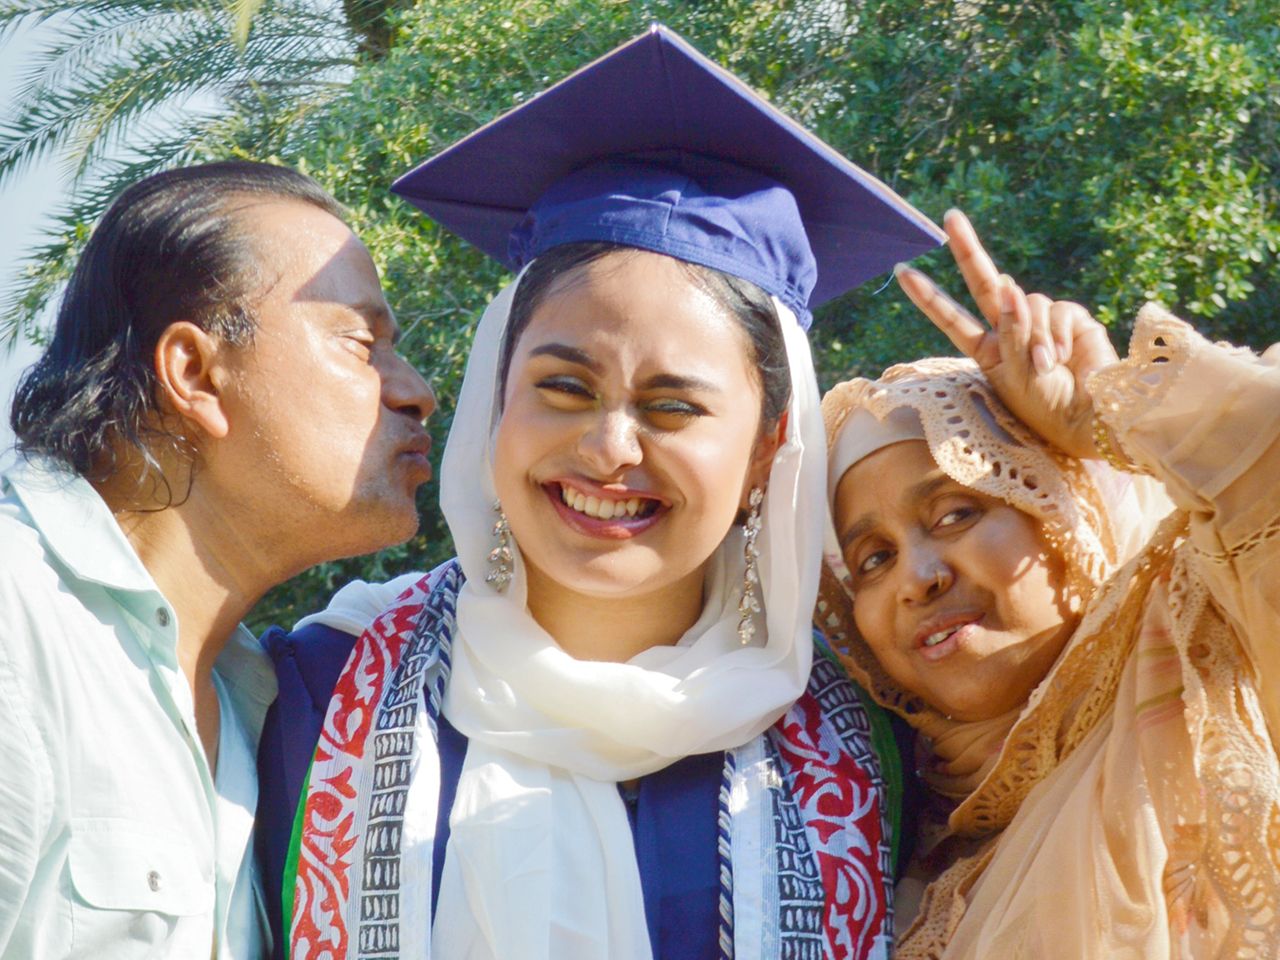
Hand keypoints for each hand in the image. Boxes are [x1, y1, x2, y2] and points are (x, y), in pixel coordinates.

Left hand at [895, 209, 1117, 458]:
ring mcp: (1040, 322)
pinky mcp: (1071, 319)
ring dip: (1035, 333)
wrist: (1089, 418)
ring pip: (1028, 301)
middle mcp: (1010, 331)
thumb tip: (1007, 285)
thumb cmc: (1045, 406)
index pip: (950, 317)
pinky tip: (1065, 357)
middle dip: (968, 249)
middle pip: (984, 284)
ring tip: (1047, 366)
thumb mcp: (1015, 374)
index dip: (927, 295)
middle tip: (951, 216)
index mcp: (987, 350)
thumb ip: (1011, 331)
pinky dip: (1058, 333)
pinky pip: (1058, 310)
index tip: (902, 271)